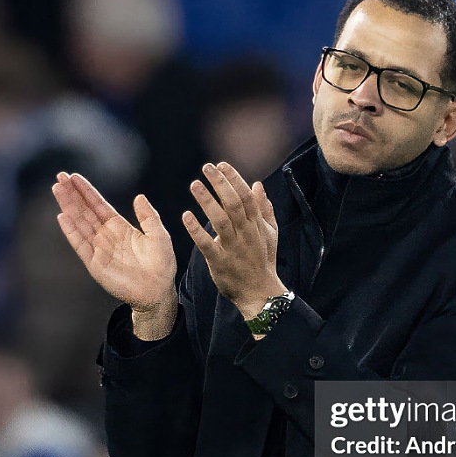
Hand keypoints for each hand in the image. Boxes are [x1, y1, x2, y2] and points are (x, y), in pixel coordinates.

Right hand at [52, 173, 177, 337]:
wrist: (158, 291)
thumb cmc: (161, 264)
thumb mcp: (159, 234)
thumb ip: (149, 216)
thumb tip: (139, 196)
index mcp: (119, 227)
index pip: (99, 205)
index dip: (87, 191)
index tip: (74, 176)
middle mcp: (106, 236)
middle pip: (85, 211)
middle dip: (72, 194)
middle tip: (60, 176)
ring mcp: (99, 249)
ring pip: (80, 223)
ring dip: (68, 207)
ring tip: (57, 189)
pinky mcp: (95, 264)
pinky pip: (80, 245)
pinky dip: (71, 231)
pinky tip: (63, 216)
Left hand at [182, 162, 285, 319]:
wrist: (260, 292)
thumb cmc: (263, 261)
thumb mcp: (270, 233)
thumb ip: (264, 208)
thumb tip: (257, 184)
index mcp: (256, 225)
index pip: (246, 196)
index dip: (234, 179)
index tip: (222, 165)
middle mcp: (246, 233)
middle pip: (233, 203)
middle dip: (220, 183)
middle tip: (206, 167)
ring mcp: (233, 248)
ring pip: (220, 220)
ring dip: (207, 201)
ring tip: (194, 184)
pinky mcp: (219, 262)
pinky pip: (207, 244)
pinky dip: (196, 230)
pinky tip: (185, 216)